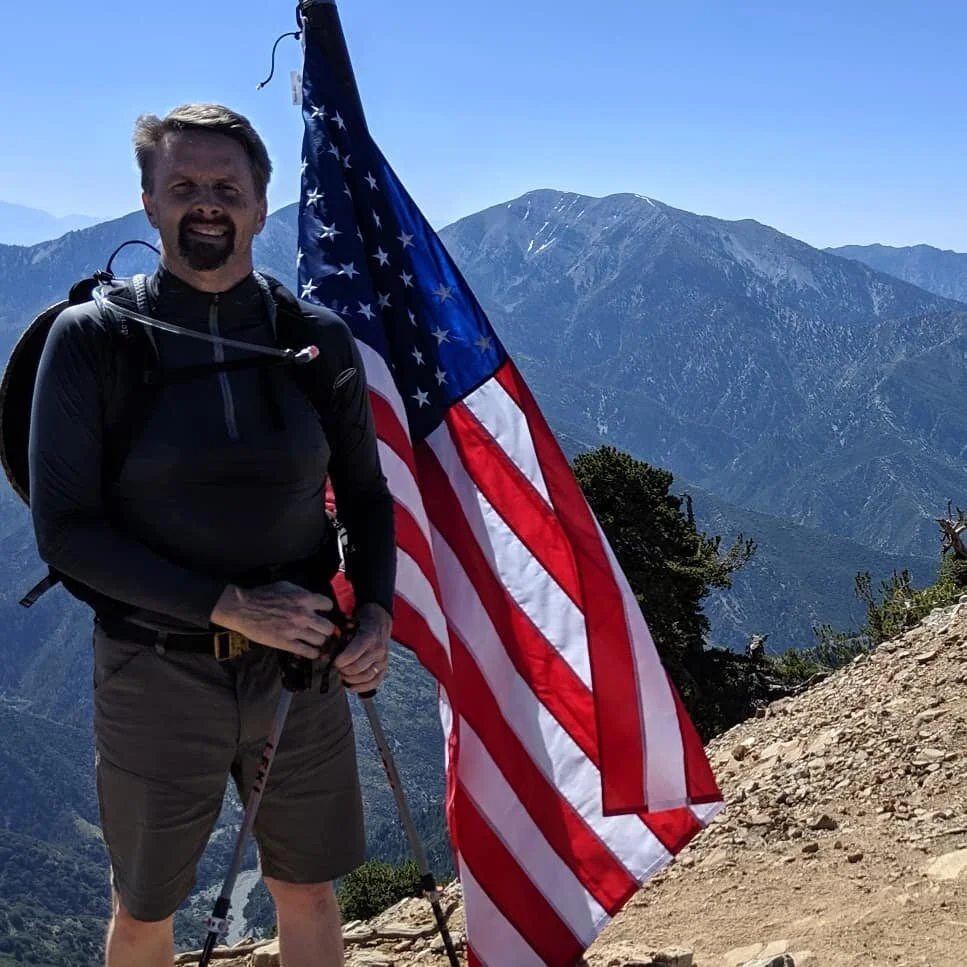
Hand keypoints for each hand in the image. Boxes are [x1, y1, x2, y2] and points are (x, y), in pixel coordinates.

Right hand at [210, 581, 335, 658]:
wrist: (243, 608)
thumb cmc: (263, 595)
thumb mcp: (286, 586)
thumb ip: (302, 593)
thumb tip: (313, 600)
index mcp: (304, 599)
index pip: (328, 605)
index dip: (326, 609)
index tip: (322, 612)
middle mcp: (304, 615)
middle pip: (328, 627)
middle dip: (326, 628)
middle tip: (320, 629)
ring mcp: (296, 630)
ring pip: (320, 640)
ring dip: (319, 641)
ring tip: (315, 640)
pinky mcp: (286, 643)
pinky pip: (308, 652)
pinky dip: (312, 653)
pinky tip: (311, 651)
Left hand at [333, 601, 391, 693]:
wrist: (380, 619)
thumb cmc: (362, 621)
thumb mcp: (350, 623)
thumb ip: (340, 638)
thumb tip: (326, 653)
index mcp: (369, 637)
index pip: (351, 655)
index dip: (340, 662)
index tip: (334, 662)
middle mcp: (378, 649)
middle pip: (357, 668)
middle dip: (344, 671)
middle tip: (337, 669)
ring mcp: (383, 659)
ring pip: (366, 677)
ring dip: (352, 679)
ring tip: (343, 676)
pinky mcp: (385, 666)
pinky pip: (375, 681)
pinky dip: (363, 687)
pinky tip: (353, 687)